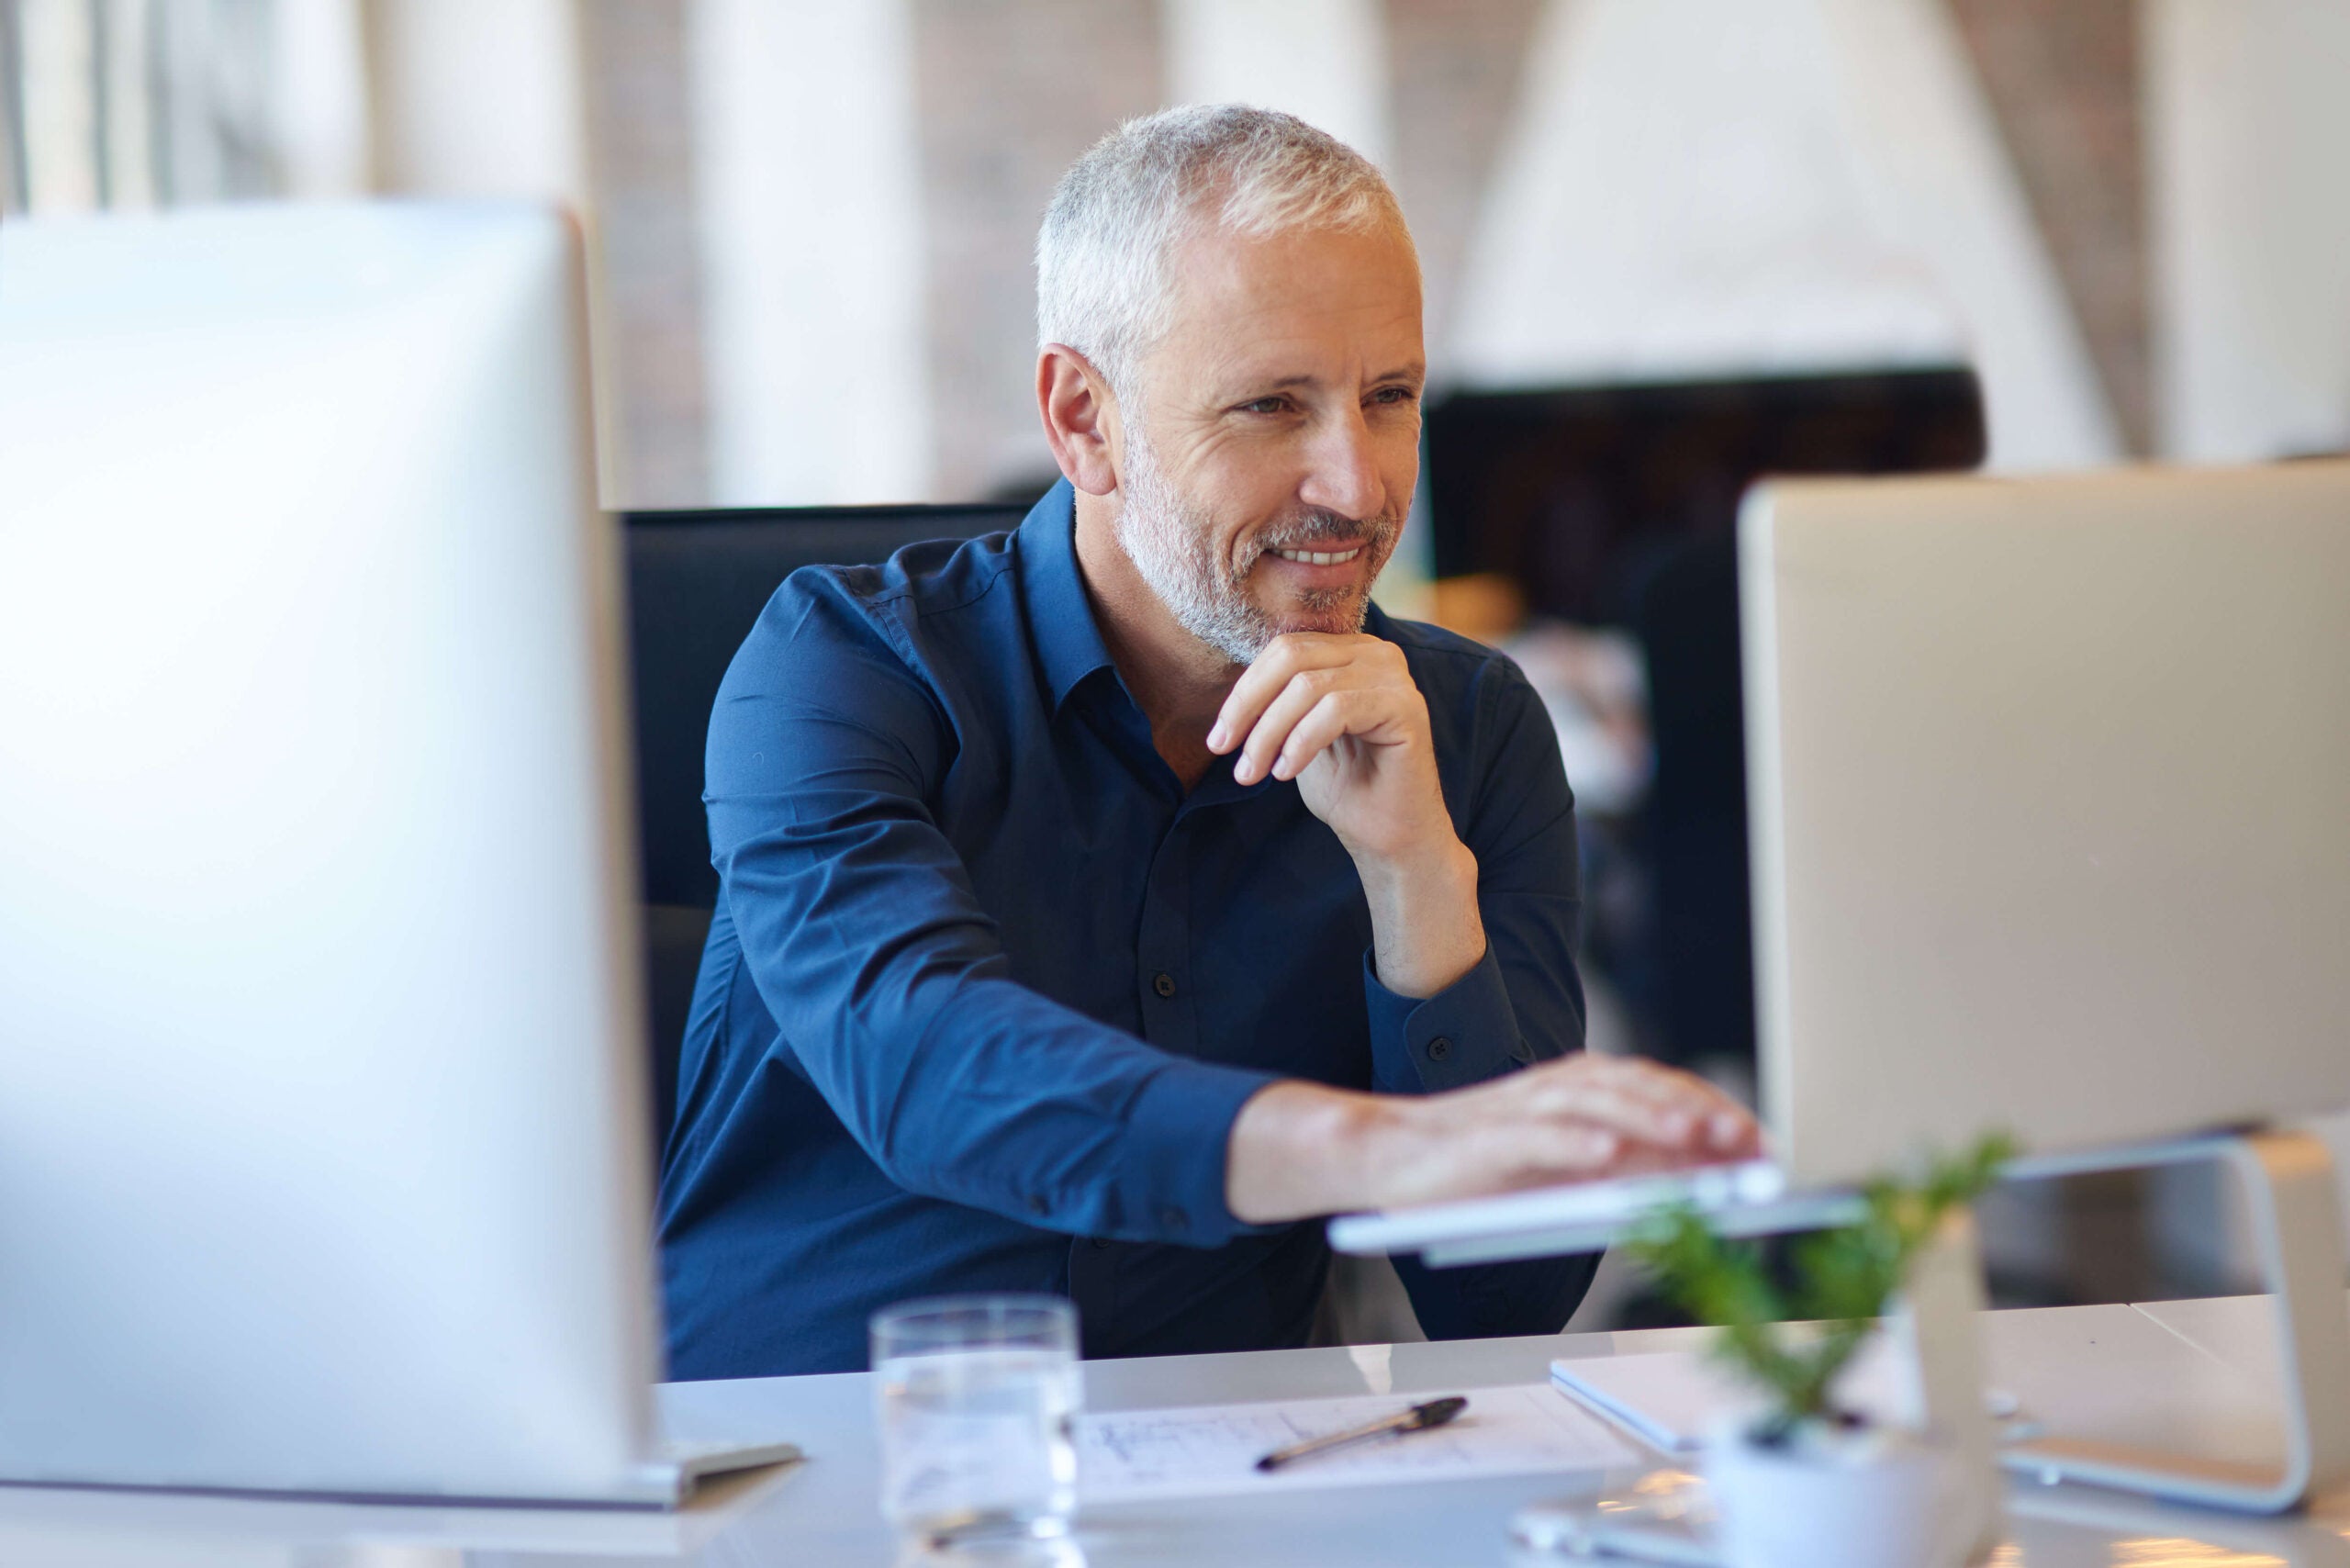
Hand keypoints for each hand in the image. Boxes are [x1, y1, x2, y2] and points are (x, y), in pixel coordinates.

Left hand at [1208, 633, 1481, 996]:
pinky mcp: (1405, 706)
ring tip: (1252, 774)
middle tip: (1222, 750)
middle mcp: (1376, 654)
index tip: (1217, 739)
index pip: (1284, 650)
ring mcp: (1395, 677)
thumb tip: (1233, 690)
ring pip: (1307, 686)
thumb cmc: (1347, 789)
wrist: (1391, 839)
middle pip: (1292, 658)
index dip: (1244, 691)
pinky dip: (1301, 742)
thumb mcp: (1297, 735)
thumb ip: (1277, 701)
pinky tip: (1286, 772)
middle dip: (1248, 706)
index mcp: (1350, 653)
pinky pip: (1336, 709)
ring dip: (1269, 733)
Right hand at [1227, 1055, 1762, 1223]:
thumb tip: (1696, 1182)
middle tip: (1746, 1142)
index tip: (1762, 1142)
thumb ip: (1624, 1167)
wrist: (1388, 1159)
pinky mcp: (1487, 1138)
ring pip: (1596, 1104)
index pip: (1661, 1089)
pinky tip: (1610, 1159)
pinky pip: (1537, 1138)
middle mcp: (1557, 1088)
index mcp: (1581, 1090)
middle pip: (1639, 1088)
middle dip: (1697, 1113)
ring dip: (1649, 1119)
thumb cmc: (1481, 1171)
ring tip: (1695, 1139)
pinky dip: (1575, 1144)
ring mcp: (1521, 1109)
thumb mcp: (1564, 1171)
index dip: (1714, 1110)